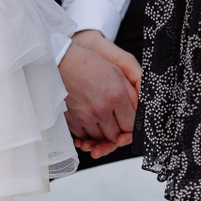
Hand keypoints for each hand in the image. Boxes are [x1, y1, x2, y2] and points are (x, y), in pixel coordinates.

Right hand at [58, 30, 139, 159]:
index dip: (130, 127)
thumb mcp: (118, 72)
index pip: (130, 126)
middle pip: (115, 136)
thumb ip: (132, 94)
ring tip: (100, 120)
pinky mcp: (71, 120)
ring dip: (101, 133)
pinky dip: (86, 132)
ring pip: (99, 138)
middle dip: (116, 131)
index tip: (127, 123)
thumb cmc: (89, 64)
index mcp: (116, 96)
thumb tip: (140, 111)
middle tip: (113, 122)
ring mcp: (85, 116)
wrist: (61, 62)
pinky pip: (83, 136)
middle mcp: (101, 109)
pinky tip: (88, 120)